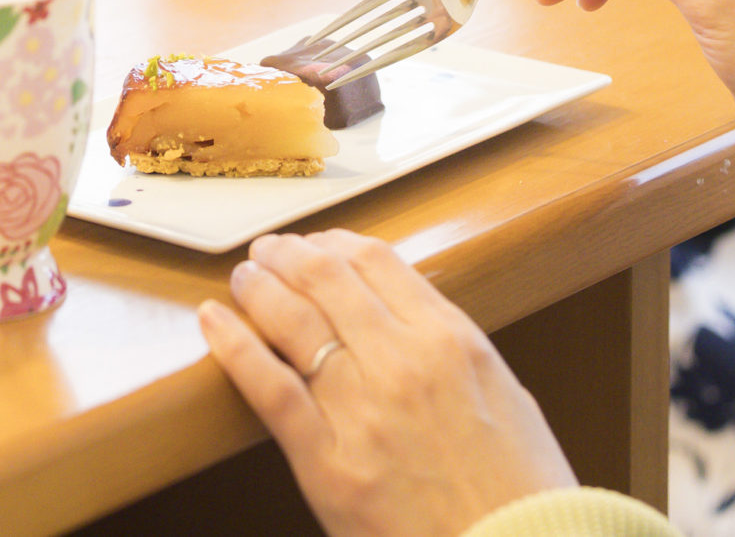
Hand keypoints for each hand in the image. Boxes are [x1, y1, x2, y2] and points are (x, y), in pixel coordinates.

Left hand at [199, 230, 575, 536]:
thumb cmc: (519, 491)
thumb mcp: (506, 396)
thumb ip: (454, 351)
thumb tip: (415, 321)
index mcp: (451, 341)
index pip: (378, 262)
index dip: (336, 243)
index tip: (319, 245)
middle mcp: (403, 362)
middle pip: (327, 279)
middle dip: (288, 256)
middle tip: (269, 252)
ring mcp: (361, 409)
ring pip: (292, 320)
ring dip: (258, 287)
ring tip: (244, 277)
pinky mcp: (326, 461)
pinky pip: (268, 388)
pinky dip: (234, 346)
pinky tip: (214, 320)